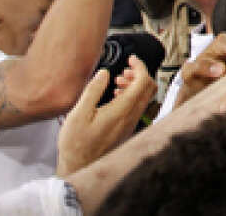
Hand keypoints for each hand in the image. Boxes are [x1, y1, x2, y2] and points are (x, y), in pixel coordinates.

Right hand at [56, 56, 155, 175]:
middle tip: (124, 69)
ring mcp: (131, 124)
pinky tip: (116, 96)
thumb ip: (93, 91)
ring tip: (117, 81)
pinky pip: (138, 108)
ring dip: (135, 85)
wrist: (80, 167)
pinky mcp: (127, 130)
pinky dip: (132, 96)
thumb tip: (104, 73)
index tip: (132, 58)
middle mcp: (131, 117)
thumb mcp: (78, 114)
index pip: (143, 81)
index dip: (140, 66)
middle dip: (139, 74)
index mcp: (122, 110)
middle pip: (149, 88)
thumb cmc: (76, 143)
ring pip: (144, 98)